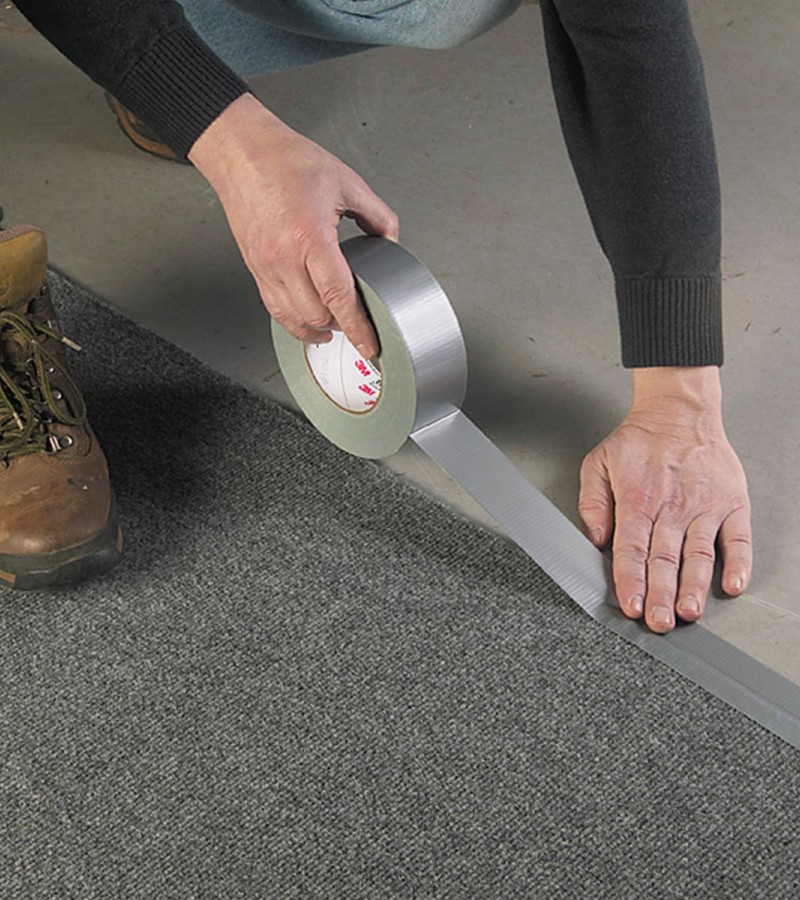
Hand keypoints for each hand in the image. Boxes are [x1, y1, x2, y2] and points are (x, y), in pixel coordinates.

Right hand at [188, 93, 398, 356]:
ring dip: (316, 329)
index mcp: (309, 237)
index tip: (370, 343)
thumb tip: (390, 241)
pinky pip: (274, 308)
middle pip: (316, 315)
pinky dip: (293, 321)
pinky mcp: (254, 267)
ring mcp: (265, 266)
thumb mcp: (346, 182)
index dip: (357, 326)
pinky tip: (307, 321)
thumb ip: (376, 214)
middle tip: (360, 327)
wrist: (242, 152)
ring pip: (292, 319)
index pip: (338, 297)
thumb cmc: (286, 161)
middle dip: (341, 327)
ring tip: (335, 329)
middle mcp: (283, 257)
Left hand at [579, 367, 751, 633]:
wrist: (679, 411)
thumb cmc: (638, 440)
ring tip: (690, 612)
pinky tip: (732, 585)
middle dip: (661, 595)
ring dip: (694, 586)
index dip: (631, 581)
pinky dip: (738, 563)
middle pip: (665, 560)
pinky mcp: (731, 503)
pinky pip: (737, 538)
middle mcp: (672, 508)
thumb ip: (592, 502)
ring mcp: (704, 506)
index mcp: (638, 500)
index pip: (632, 550)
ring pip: (698, 554)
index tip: (631, 607)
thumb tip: (595, 538)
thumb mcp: (598, 463)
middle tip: (660, 623)